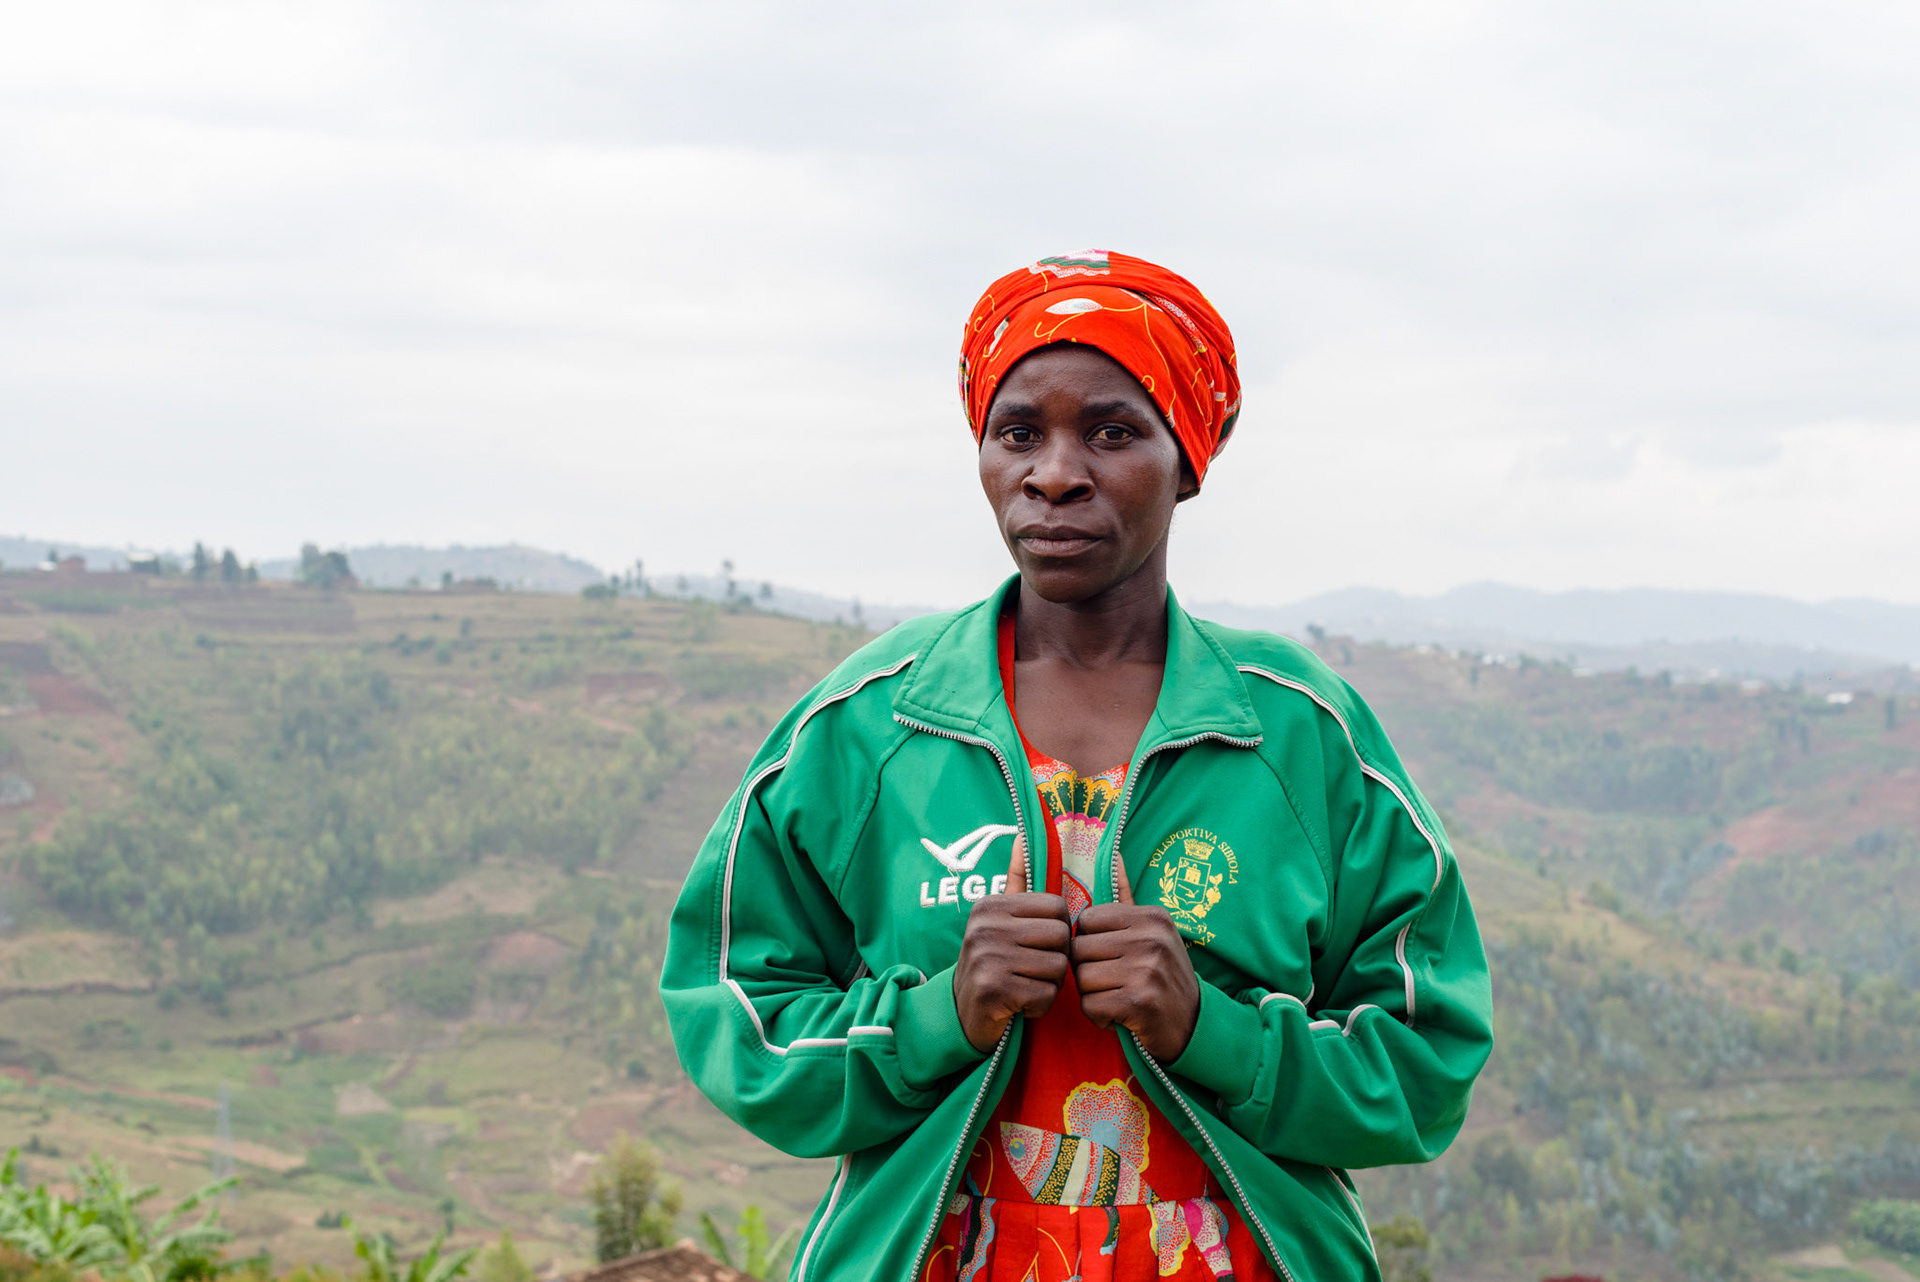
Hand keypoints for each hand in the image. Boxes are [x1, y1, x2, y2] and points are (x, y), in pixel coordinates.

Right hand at [953, 835, 1071, 1051]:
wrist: (960, 1015)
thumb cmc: (994, 964)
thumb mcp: (1001, 920)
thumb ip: (1017, 880)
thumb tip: (1022, 833)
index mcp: (991, 904)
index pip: (1058, 908)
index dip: (1058, 932)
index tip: (1037, 945)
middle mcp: (985, 926)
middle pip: (1060, 938)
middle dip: (1056, 961)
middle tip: (1033, 971)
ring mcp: (986, 957)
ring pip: (1057, 969)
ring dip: (1048, 986)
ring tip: (1025, 986)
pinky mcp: (992, 990)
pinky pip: (1045, 996)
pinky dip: (1039, 1007)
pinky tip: (1019, 1005)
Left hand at [1071, 855, 1199, 1060]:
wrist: (1196, 1026)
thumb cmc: (1163, 977)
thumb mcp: (1153, 933)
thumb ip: (1127, 898)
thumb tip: (1114, 854)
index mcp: (1151, 916)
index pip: (1086, 920)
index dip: (1089, 944)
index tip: (1109, 958)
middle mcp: (1151, 938)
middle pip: (1079, 950)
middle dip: (1088, 972)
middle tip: (1112, 983)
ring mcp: (1147, 969)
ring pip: (1082, 979)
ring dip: (1093, 996)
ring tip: (1118, 998)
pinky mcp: (1141, 1002)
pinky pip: (1091, 1006)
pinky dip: (1100, 1018)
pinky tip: (1120, 1016)